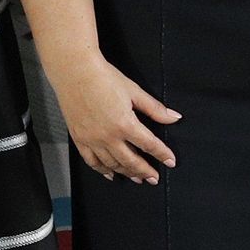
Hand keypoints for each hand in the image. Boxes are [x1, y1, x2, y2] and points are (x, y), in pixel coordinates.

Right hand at [48, 52, 181, 184]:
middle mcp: (108, 136)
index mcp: (125, 124)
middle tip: (154, 178)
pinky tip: (110, 174)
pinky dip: (102, 170)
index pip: (150, 145)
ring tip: (137, 178)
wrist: (74, 71)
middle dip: (145, 171)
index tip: (170, 161)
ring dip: (126, 173)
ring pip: (112, 164)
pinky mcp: (79, 139)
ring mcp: (92, 140)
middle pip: (131, 161)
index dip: (162, 154)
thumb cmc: (104, 77)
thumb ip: (155, 109)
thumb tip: (174, 118)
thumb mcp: (134, 91)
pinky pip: (92, 161)